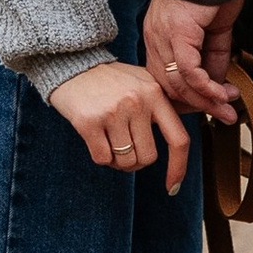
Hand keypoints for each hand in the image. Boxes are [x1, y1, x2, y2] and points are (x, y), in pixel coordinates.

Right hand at [48, 59, 192, 191]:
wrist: (72, 64)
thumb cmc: (109, 79)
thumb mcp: (142, 82)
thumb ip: (161, 107)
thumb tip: (180, 145)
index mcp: (155, 93)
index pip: (178, 139)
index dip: (178, 168)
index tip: (172, 188)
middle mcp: (137, 102)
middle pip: (147, 157)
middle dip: (135, 161)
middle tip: (123, 148)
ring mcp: (113, 111)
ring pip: (125, 161)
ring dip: (116, 160)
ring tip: (108, 140)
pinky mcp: (89, 121)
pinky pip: (102, 158)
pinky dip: (100, 156)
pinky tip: (95, 139)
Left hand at [145, 0, 245, 122]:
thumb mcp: (213, 33)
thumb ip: (213, 59)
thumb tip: (218, 86)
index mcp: (158, 37)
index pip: (164, 80)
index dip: (186, 99)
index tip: (207, 109)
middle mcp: (154, 39)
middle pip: (169, 86)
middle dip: (198, 105)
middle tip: (223, 115)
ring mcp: (163, 37)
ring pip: (179, 82)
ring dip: (206, 100)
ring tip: (228, 108)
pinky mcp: (177, 34)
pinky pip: (189, 71)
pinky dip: (207, 87)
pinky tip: (223, 93)